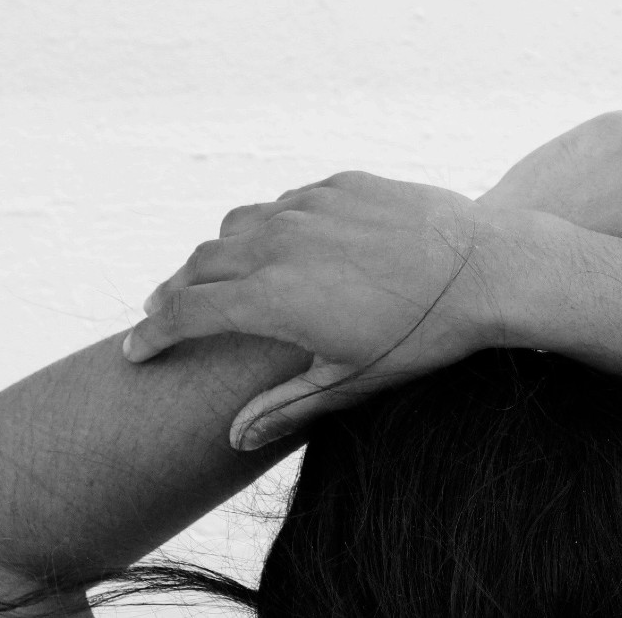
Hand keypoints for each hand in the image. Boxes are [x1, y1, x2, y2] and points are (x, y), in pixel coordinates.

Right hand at [126, 171, 523, 450]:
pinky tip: (277, 243)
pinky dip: (266, 225)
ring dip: (216, 253)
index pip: (185, 313)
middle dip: (174, 292)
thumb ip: (287, 405)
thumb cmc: (423, 333)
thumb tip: (233, 436)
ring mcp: (309, 206)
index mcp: (271, 296)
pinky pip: (284, 202)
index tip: (136, 349)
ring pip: (238, 225)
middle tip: (164, 312)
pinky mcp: (340, 184)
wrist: (485, 267)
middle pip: (200, 263)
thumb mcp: (352, 379)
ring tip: (213, 276)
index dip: (153, 333)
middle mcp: (278, 242)